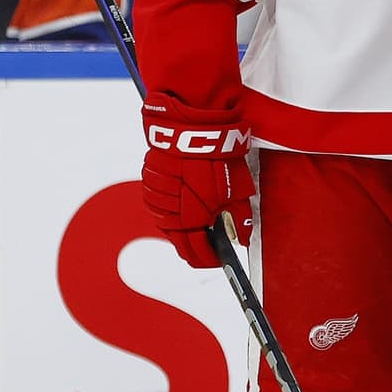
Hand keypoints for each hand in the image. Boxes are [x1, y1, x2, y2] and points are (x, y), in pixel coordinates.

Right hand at [140, 93, 254, 267]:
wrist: (190, 132)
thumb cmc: (216, 161)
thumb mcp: (237, 191)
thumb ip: (240, 219)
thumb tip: (243, 239)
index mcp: (191, 222)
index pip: (199, 255)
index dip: (212, 260)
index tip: (221, 258)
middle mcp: (169, 217)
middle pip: (182, 245)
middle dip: (198, 247)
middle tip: (212, 242)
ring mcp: (156, 202)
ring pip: (169, 227)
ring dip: (184, 227)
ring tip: (201, 216)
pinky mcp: (148, 187)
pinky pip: (160, 207)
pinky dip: (173, 209)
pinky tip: (186, 199)